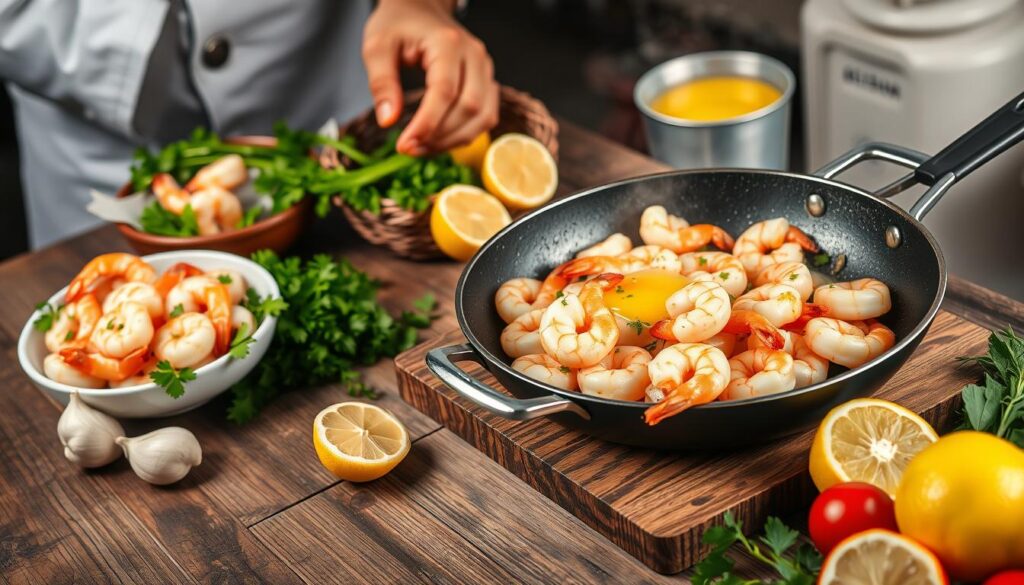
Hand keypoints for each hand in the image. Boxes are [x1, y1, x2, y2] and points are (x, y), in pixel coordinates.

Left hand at [362, 0, 498, 154]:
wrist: (420, 8)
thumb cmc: (398, 25)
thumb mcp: (377, 47)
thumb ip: (382, 83)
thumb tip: (388, 121)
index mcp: (448, 43)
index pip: (444, 91)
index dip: (427, 124)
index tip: (404, 145)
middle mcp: (474, 56)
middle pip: (469, 108)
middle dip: (439, 136)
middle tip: (409, 149)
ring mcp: (485, 69)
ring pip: (483, 117)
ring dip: (453, 140)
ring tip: (421, 148)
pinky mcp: (486, 82)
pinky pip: (485, 117)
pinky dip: (464, 134)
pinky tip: (438, 140)